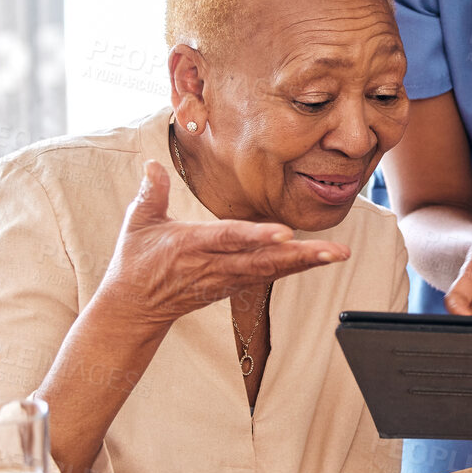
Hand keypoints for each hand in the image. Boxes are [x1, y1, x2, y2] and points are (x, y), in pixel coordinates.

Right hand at [95, 161, 348, 335]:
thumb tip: (152, 164)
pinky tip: (320, 260)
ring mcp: (226, 278)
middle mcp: (214, 264)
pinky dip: (295, 268)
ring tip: (338, 254)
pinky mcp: (233, 286)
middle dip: (301, 256)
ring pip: (271, 271)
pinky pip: (268, 276)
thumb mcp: (138, 224)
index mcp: (191, 245)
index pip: (228, 239)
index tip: (284, 234)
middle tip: (335, 251)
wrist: (133, 308)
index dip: (257, 237)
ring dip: (306, 262)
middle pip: (263, 261)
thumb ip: (151, 193)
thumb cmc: (136, 261)